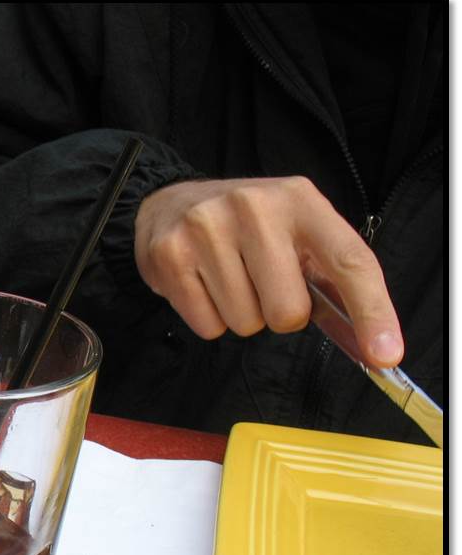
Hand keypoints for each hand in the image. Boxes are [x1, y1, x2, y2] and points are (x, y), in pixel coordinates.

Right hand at [133, 177, 403, 367]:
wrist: (170, 204)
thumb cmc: (245, 228)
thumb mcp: (294, 233)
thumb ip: (329, 281)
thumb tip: (370, 344)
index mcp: (300, 200)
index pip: (349, 262)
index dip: (372, 312)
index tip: (385, 354)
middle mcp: (255, 208)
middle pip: (288, 312)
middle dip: (278, 315)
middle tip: (261, 287)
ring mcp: (208, 229)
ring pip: (244, 323)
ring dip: (240, 316)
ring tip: (227, 281)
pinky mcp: (171, 255)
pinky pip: (207, 326)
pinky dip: (209, 319)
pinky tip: (203, 286)